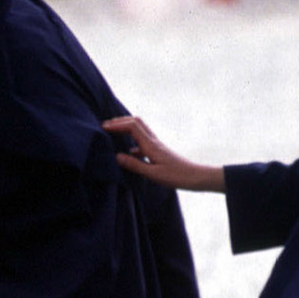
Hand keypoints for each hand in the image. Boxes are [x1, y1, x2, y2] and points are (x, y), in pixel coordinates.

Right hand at [103, 115, 224, 191]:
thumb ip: (134, 165)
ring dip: (125, 127)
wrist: (195, 177)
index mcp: (151, 145)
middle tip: (105, 125)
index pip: (132, 126)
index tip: (103, 127)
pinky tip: (127, 151)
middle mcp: (153, 141)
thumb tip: (117, 156)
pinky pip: (142, 140)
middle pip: (136, 122)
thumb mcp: (153, 174)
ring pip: (139, 129)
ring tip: (112, 133)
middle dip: (120, 121)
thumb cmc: (176, 176)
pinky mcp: (158, 151)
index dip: (117, 124)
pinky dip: (132, 140)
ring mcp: (156, 145)